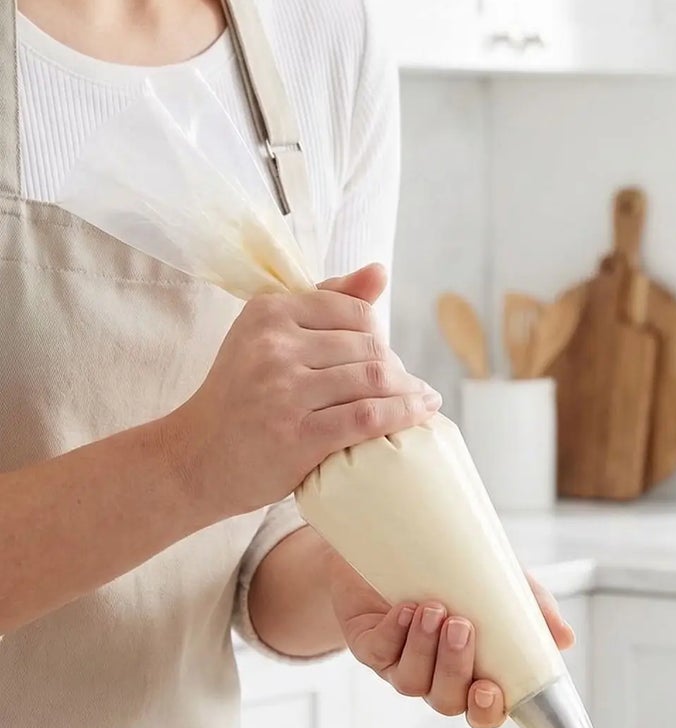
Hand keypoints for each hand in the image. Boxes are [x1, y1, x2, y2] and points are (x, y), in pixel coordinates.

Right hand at [168, 264, 439, 520]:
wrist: (200, 456)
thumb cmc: (244, 395)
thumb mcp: (270, 337)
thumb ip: (325, 303)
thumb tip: (379, 271)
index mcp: (268, 312)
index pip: (354, 312)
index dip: (377, 336)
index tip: (381, 358)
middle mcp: (273, 345)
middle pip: (369, 346)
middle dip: (395, 367)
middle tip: (404, 387)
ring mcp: (284, 390)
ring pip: (374, 379)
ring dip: (408, 391)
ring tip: (420, 400)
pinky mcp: (298, 434)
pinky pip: (369, 416)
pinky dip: (405, 414)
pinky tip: (423, 413)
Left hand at [329, 554, 574, 727]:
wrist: (395, 539)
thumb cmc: (455, 571)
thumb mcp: (502, 585)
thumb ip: (534, 611)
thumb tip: (565, 639)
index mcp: (474, 672)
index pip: (483, 712)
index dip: (486, 711)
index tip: (489, 689)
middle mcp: (437, 677)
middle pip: (447, 700)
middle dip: (455, 669)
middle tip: (462, 627)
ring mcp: (401, 664)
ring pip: (412, 681)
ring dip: (425, 648)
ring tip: (434, 609)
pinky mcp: (369, 645)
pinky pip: (380, 653)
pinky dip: (394, 632)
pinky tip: (405, 608)